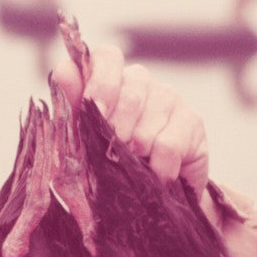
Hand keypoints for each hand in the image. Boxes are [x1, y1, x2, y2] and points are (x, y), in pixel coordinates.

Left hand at [50, 42, 209, 196]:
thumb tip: (63, 71)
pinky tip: (156, 175)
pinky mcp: (192, 122)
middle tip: (113, 151)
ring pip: (149, 122)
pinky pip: (169, 144)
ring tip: (134, 164)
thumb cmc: (108, 166)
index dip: (101, 81)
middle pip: (132, 88)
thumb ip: (70, 107)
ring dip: (137, 152)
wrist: (146, 199)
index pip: (108, 57)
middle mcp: (142, 84)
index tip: (95, 109)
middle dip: (116, 128)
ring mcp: (170, 99)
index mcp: (110, 82)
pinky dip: (158, 167)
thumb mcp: (82, 141)